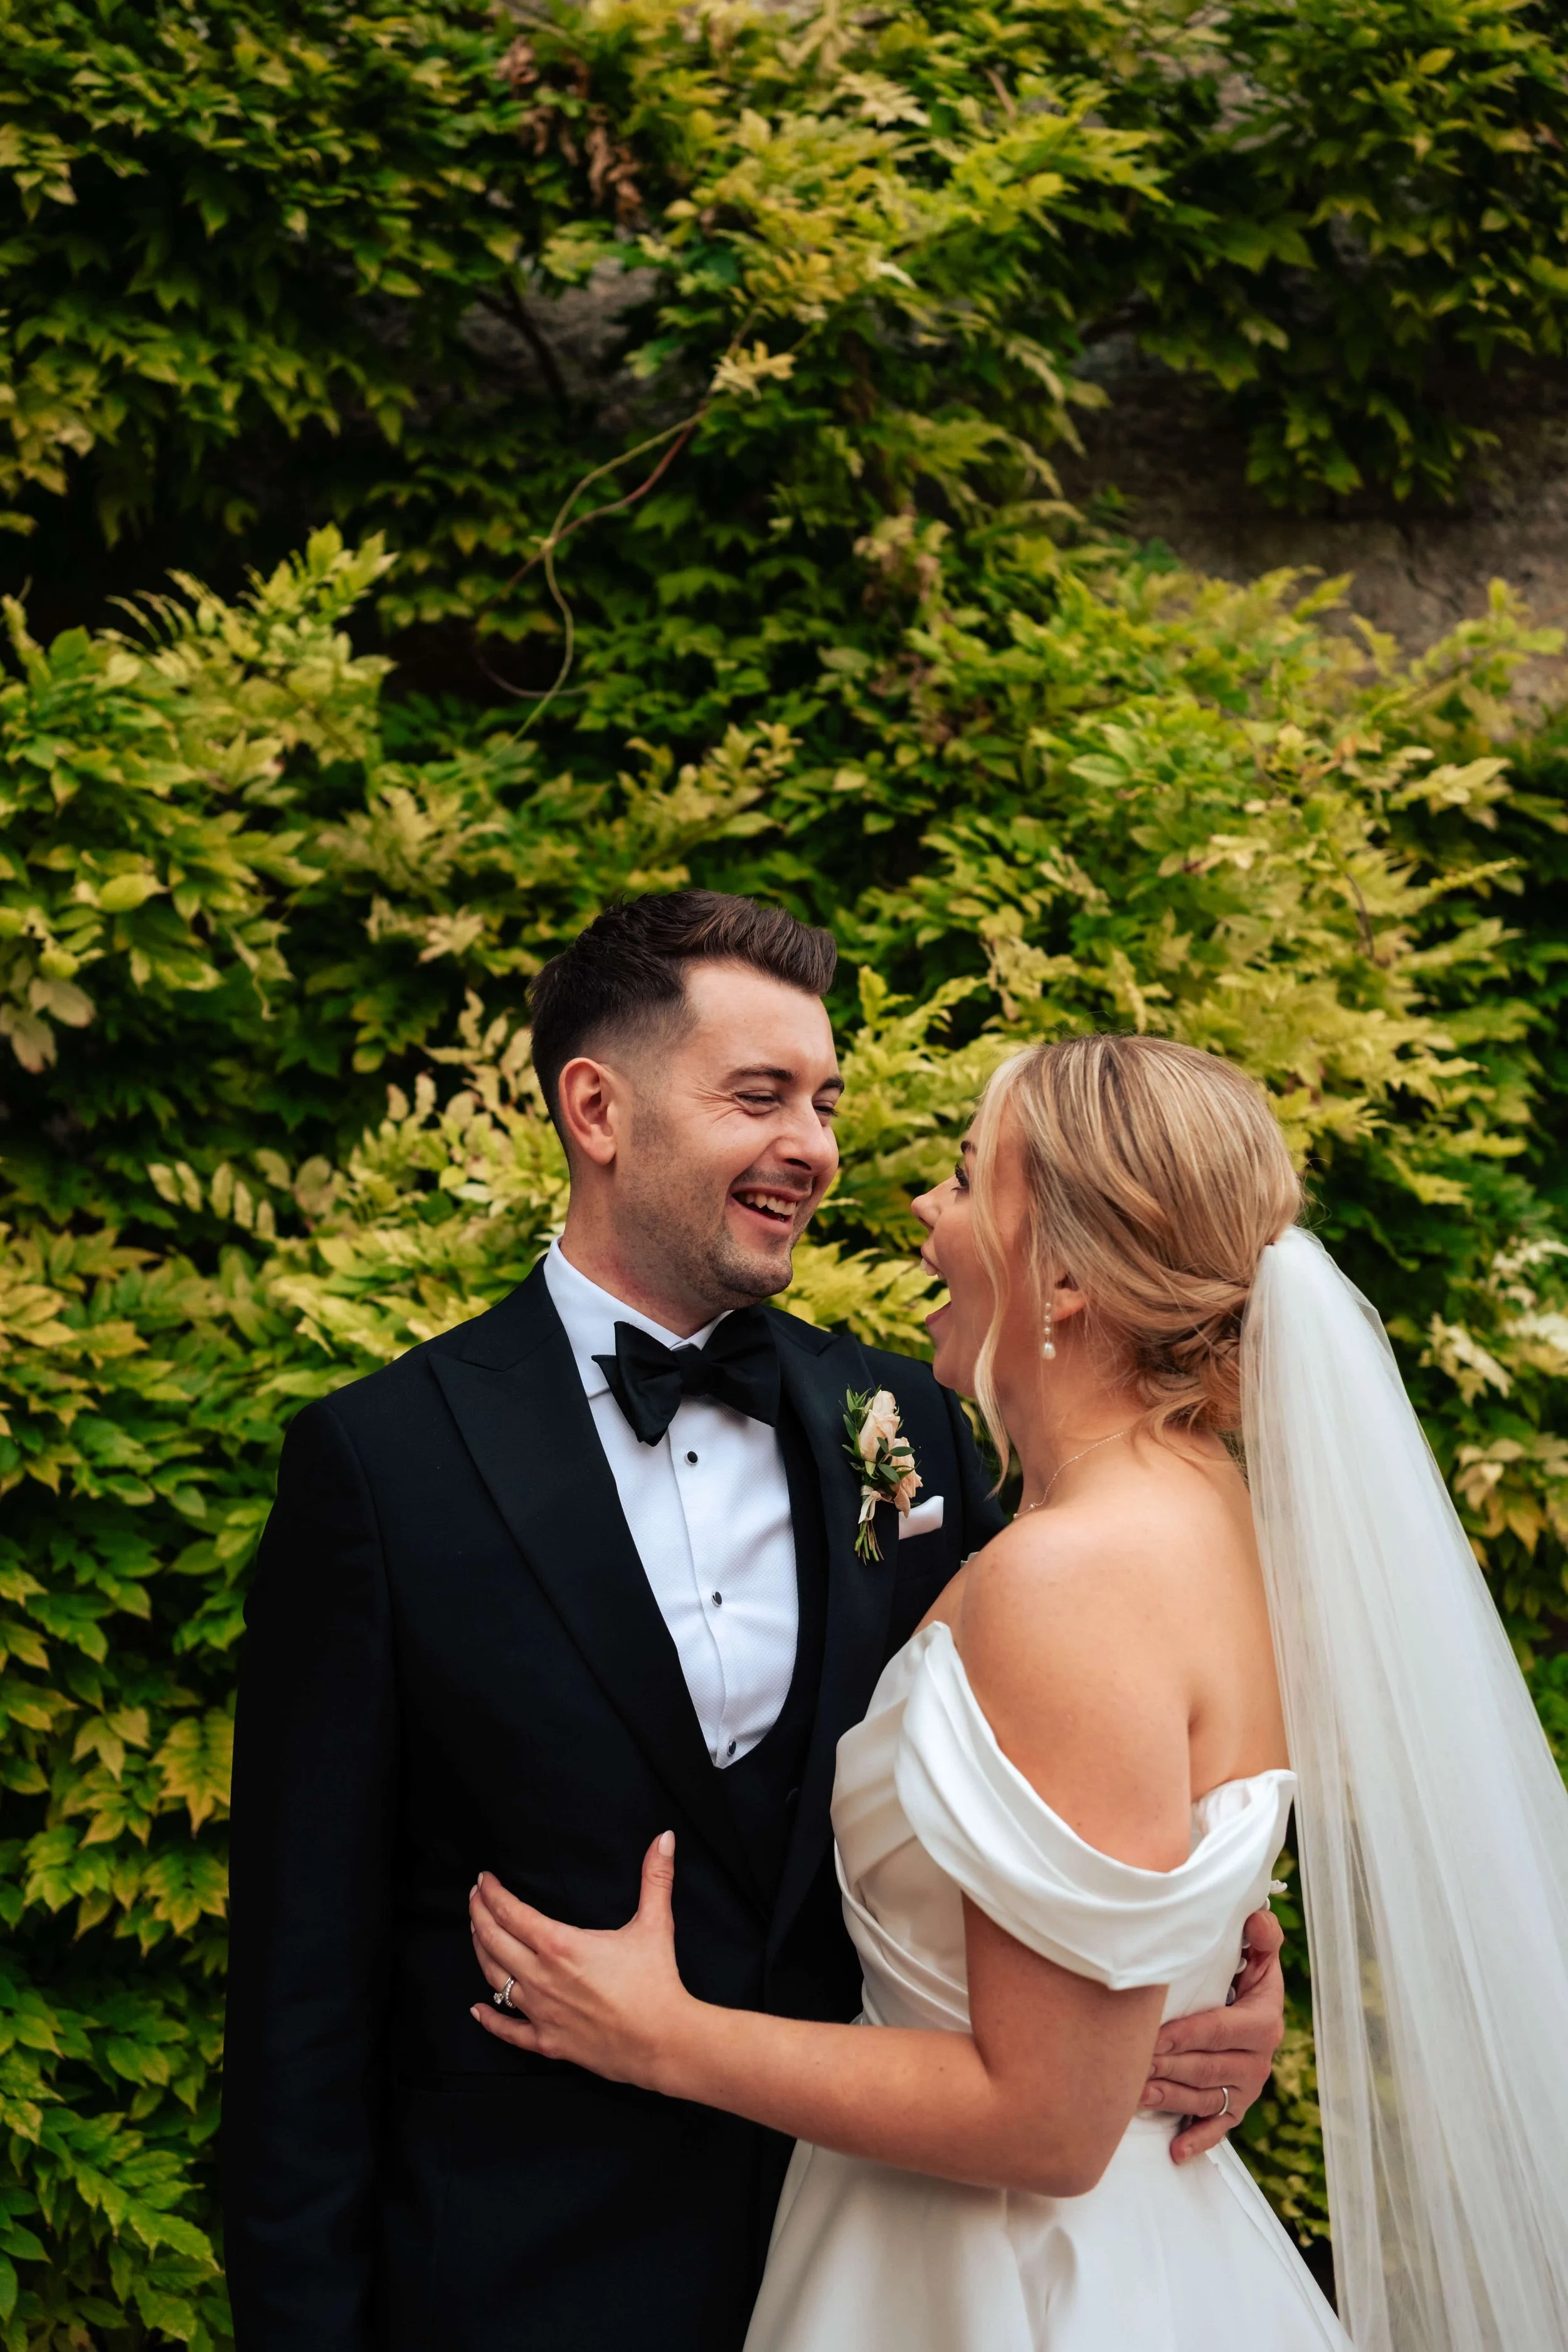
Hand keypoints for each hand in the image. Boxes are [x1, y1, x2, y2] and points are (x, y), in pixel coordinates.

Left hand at [467, 1834, 691, 2089]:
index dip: (492, 1893)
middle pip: (493, 1941)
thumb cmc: (656, 1983)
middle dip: (478, 1914)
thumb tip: (665, 1838)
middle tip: (473, 1897)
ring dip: (481, 1953)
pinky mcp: (547, 2041)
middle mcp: (541, 1977)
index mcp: (560, 1946)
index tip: (484, 1879)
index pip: (511, 1912)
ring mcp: (540, 2012)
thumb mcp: (655, 1924)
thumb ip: (656, 1877)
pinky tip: (476, 2009)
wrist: (662, 2042)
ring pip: (494, 1979)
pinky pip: (508, 2031)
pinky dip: (489, 2019)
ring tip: (476, 1934)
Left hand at [1139, 1908, 1285, 2163]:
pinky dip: (1197, 2141)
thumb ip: (1260, 1936)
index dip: (1187, 2034)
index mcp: (1263, 2021)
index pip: (1221, 2030)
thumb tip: (1255, 1917)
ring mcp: (1246, 2088)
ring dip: (1170, 2099)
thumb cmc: (1244, 1976)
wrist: (1253, 2010)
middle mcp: (1258, 2059)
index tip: (1153, 2036)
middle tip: (1132, 2065)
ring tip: (1136, 2095)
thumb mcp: (1258, 1955)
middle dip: (1168, 2066)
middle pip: (1207, 2067)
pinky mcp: (1236, 2107)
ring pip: (1204, 2097)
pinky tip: (1175, 2151)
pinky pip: (1218, 2129)